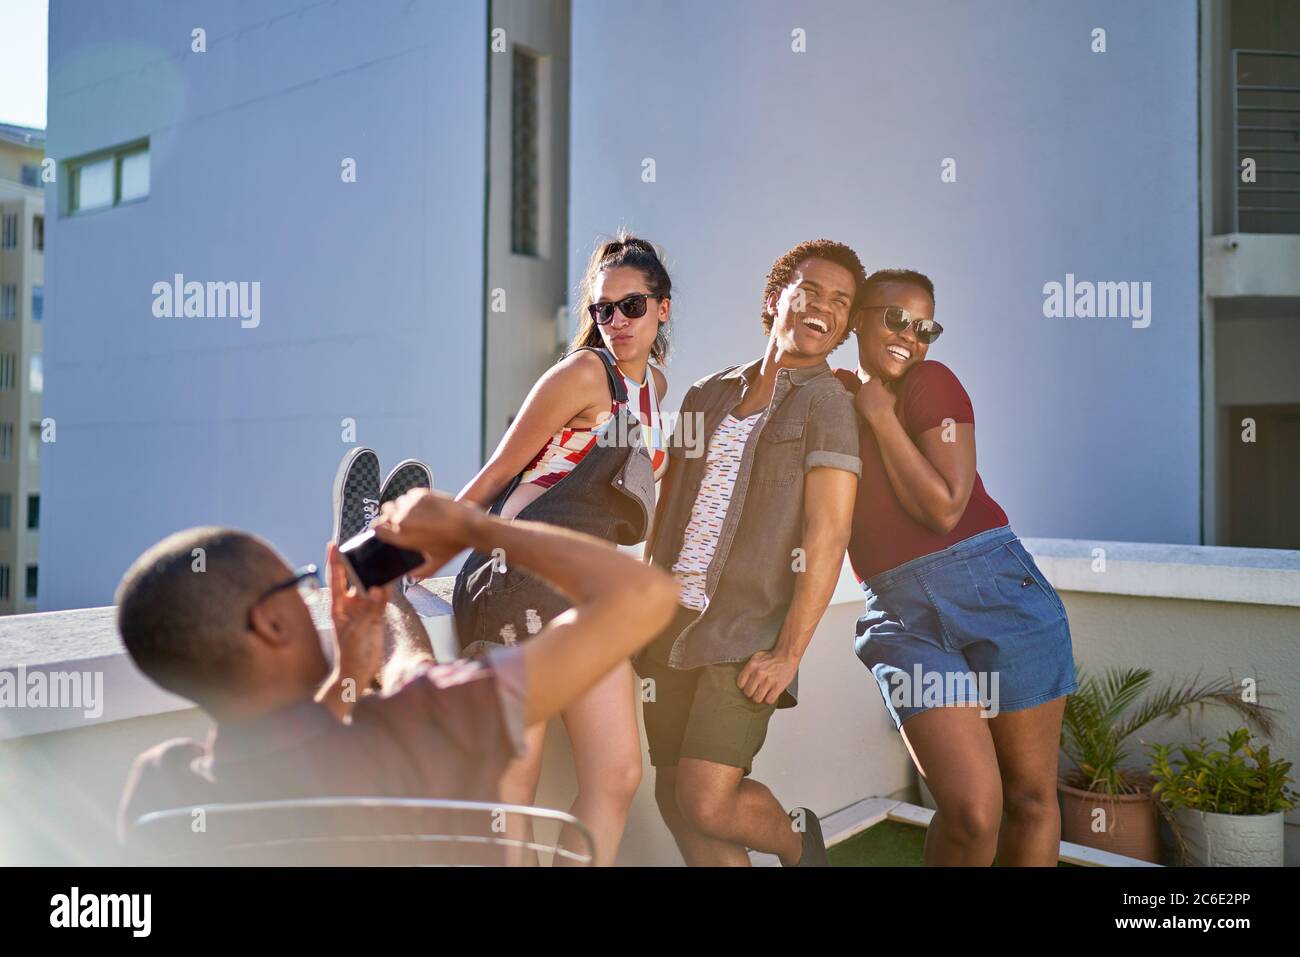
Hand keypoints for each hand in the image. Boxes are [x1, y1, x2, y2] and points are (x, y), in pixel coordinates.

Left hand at [326, 542, 387, 688]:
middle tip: (364, 546)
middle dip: (358, 563)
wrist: (358, 673)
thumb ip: (371, 609)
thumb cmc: (350, 655)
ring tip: (381, 560)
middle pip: (354, 578)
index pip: (335, 579)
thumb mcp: (359, 631)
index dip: (334, 561)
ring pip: (370, 587)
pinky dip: (387, 590)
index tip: (333, 544)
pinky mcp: (376, 616)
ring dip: (375, 576)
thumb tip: (380, 589)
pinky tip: (391, 580)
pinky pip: (382, 599)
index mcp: (338, 606)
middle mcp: (350, 605)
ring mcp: (363, 610)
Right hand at [372, 488, 478, 578]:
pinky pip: (410, 494)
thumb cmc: (454, 545)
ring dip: (403, 506)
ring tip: (416, 513)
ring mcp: (411, 505)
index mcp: (401, 538)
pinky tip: (425, 506)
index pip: (377, 528)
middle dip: (391, 515)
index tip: (386, 526)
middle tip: (403, 519)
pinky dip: (414, 499)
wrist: (470, 526)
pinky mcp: (422, 494)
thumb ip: (419, 573)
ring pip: (398, 501)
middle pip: (385, 512)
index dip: (380, 527)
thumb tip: (410, 576)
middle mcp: (402, 520)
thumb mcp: (436, 563)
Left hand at [736, 649, 798, 705]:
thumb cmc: (772, 656)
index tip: (748, 686)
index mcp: (751, 666)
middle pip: (748, 693)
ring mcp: (768, 681)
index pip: (740, 684)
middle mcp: (758, 674)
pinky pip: (769, 700)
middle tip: (756, 690)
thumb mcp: (756, 657)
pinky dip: (770, 699)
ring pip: (757, 699)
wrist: (787, 654)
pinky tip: (771, 694)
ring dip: (760, 697)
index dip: (744, 686)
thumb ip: (748, 667)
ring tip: (764, 693)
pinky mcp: (778, 686)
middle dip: (752, 693)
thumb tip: (742, 679)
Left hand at [854, 374, 896, 425]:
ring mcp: (858, 394)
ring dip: (866, 395)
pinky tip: (867, 407)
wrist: (879, 416)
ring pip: (862, 392)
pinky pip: (858, 400)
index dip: (879, 384)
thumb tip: (888, 385)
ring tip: (871, 402)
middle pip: (868, 385)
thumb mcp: (892, 395)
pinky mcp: (855, 402)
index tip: (881, 388)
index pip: (876, 380)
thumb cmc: (887, 405)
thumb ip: (888, 388)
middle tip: (876, 395)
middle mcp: (864, 386)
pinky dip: (862, 402)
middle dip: (871, 389)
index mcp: (874, 382)